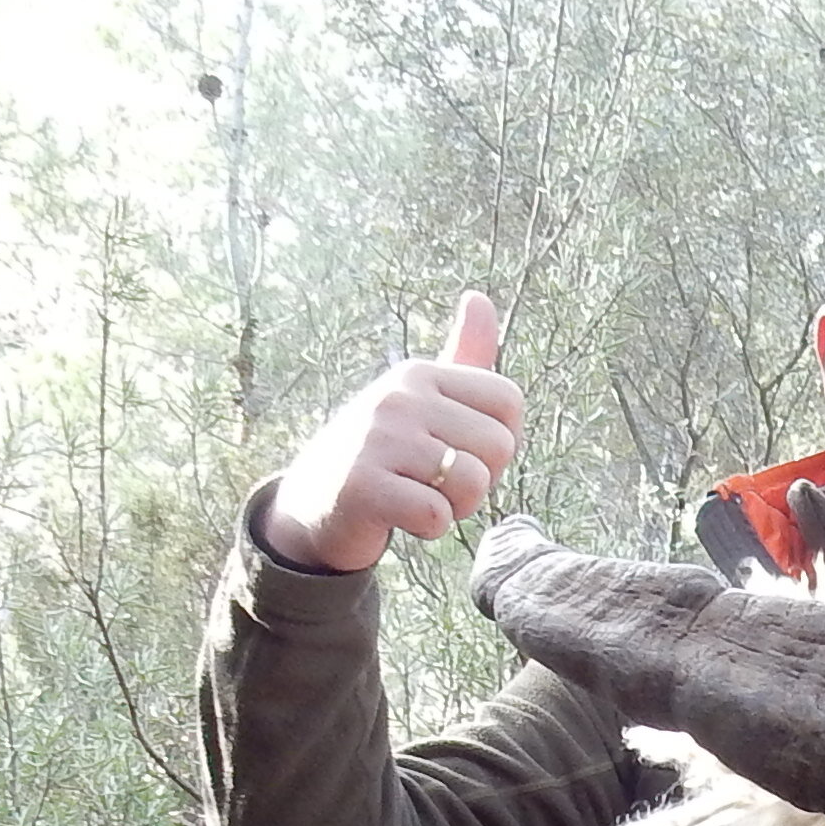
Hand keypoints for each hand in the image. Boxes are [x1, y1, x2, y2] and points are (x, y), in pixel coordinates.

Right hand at [256, 291, 526, 573]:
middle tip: (436, 482)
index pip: (509, 402)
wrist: (314, 503)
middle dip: (481, 479)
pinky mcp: (363, 487)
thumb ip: (462, 356)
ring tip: (419, 497)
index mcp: (420, 374)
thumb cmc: (384, 452)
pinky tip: (400, 518)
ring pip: (472, 483)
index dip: (500, 441)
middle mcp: (399, 399)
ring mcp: (378, 440)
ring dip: (456, 507)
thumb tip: (480, 297)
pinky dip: (429, 528)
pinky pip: (436, 515)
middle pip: (500, 446)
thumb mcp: (423, 398)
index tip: (460, 451)